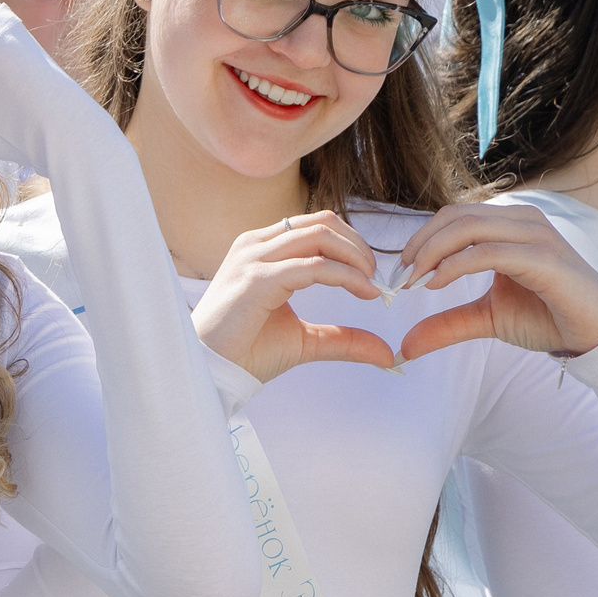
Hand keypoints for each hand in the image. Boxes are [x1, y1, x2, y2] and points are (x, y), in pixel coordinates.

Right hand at [190, 212, 394, 381]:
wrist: (211, 373)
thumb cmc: (246, 352)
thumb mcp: (305, 340)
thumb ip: (342, 338)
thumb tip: (386, 354)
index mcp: (261, 248)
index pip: (316, 225)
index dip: (351, 244)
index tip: (371, 275)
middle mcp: (256, 245)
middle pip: (322, 223)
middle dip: (358, 247)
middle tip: (376, 277)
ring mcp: (253, 258)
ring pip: (320, 236)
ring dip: (355, 257)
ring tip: (371, 283)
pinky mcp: (257, 279)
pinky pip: (313, 267)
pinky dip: (345, 276)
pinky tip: (363, 291)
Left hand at [392, 202, 597, 364]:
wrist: (594, 335)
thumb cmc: (546, 317)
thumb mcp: (487, 318)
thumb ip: (448, 323)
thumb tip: (405, 346)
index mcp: (509, 225)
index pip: (454, 216)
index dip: (421, 239)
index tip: (400, 272)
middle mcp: (522, 220)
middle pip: (456, 217)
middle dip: (421, 245)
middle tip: (401, 277)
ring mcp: (535, 235)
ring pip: (469, 228)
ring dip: (433, 253)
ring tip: (414, 281)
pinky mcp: (544, 258)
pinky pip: (490, 252)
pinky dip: (456, 266)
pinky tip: (436, 284)